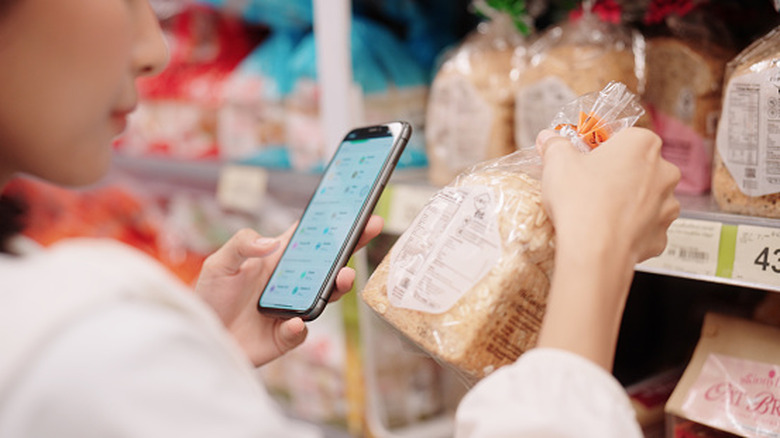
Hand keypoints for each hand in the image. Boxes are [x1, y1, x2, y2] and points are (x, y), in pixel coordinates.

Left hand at [194, 215, 383, 366]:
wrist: (203, 337)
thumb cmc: (210, 297)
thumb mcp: (219, 262)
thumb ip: (242, 244)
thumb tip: (271, 242)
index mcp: (279, 258)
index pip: (311, 236)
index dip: (332, 222)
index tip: (354, 206)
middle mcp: (292, 282)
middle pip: (330, 262)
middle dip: (353, 244)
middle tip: (371, 227)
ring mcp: (294, 308)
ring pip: (325, 295)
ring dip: (338, 285)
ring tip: (344, 276)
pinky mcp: (287, 336)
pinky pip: (300, 331)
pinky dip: (299, 328)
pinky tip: (295, 322)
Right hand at [534, 127, 679, 369]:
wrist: (594, 251)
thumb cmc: (580, 200)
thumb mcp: (557, 162)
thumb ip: (555, 145)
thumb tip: (548, 138)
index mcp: (642, 144)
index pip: (623, 137)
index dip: (601, 149)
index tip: (583, 161)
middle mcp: (664, 171)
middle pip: (638, 167)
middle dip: (617, 175)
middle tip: (589, 186)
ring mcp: (667, 206)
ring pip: (646, 198)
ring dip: (627, 203)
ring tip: (598, 212)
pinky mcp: (662, 236)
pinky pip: (645, 227)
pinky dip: (629, 230)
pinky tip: (607, 233)